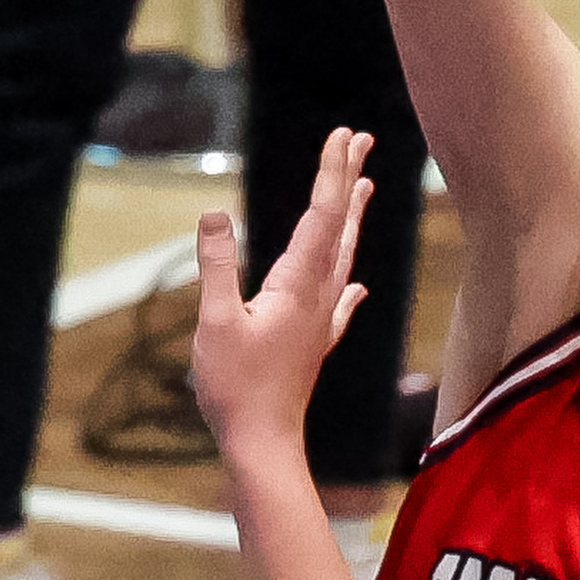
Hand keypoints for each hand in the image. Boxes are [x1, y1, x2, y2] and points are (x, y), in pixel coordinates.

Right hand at [191, 130, 373, 455]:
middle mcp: (319, 296)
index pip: (320, 214)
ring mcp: (320, 320)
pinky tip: (358, 286)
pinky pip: (340, 302)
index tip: (342, 135)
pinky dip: (349, 284)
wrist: (264, 444)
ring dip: (352, 218)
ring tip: (365, 188)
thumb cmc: (235, 388)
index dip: (331, 172)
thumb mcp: (215, 323)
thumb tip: (214, 213)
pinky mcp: (314, 343)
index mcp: (297, 285)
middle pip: (340, 225)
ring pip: (343, 256)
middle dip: (349, 180)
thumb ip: (217, 267)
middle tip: (361, 140)